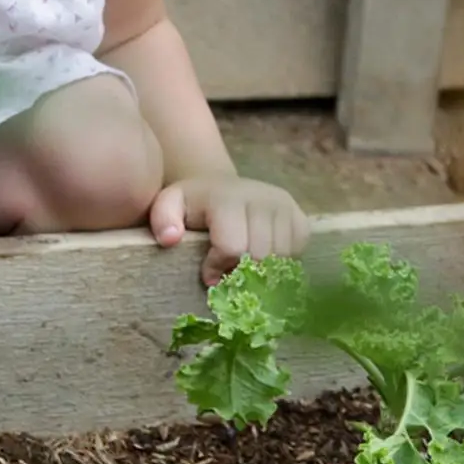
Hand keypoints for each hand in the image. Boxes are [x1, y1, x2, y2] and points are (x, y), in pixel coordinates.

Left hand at [149, 174, 309, 287]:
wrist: (221, 189)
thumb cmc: (193, 205)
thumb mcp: (168, 206)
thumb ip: (163, 220)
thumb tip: (170, 238)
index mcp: (227, 196)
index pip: (232, 246)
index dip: (218, 267)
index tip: (207, 274)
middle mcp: (262, 197)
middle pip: (260, 256)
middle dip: (240, 273)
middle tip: (227, 274)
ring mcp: (285, 208)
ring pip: (282, 259)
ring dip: (261, 273)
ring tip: (242, 267)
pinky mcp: (300, 219)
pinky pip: (297, 255)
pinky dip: (280, 266)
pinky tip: (261, 261)